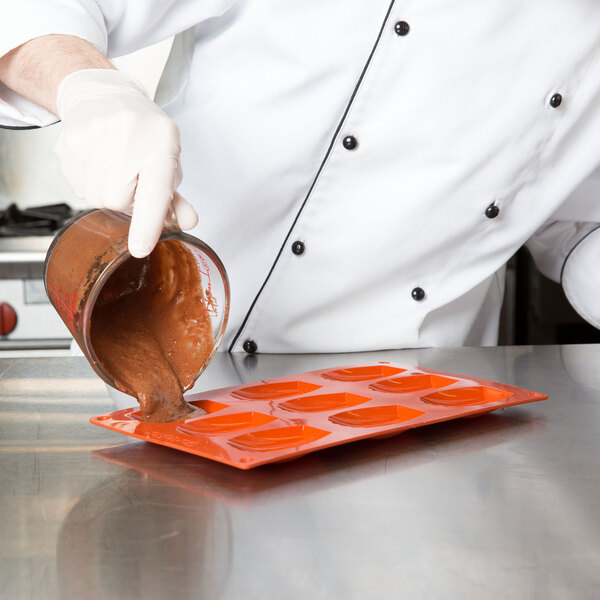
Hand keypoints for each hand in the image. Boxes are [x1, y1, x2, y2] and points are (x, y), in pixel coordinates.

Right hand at [54, 69, 197, 256]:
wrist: (106, 95)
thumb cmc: (144, 135)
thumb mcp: (168, 161)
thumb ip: (175, 198)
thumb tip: (187, 223)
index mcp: (161, 146)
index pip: (155, 192)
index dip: (147, 223)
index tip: (140, 248)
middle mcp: (129, 136)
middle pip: (116, 201)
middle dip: (123, 199)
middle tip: (129, 176)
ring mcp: (96, 134)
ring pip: (94, 196)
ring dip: (103, 191)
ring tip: (113, 166)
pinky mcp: (69, 138)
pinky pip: (75, 184)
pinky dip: (85, 181)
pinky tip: (95, 161)